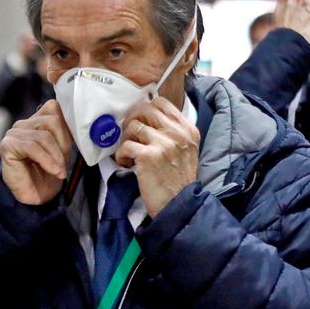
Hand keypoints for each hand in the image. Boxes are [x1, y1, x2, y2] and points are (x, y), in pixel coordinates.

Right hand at [0, 100, 72, 204]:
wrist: (35, 198)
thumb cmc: (48, 174)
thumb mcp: (63, 150)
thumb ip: (66, 133)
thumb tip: (76, 121)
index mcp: (37, 120)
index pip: (54, 107)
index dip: (67, 125)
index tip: (71, 146)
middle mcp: (24, 124)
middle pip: (52, 121)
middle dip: (63, 144)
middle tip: (64, 163)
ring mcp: (14, 133)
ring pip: (43, 136)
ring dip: (56, 156)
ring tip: (59, 171)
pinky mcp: (8, 145)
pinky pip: (32, 147)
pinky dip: (46, 160)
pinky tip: (53, 171)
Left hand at [114, 97, 199, 217]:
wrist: (179, 205)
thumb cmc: (179, 180)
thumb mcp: (186, 150)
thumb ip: (172, 132)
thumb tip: (146, 119)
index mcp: (188, 129)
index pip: (162, 103)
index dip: (145, 109)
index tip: (139, 121)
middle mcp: (177, 133)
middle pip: (145, 110)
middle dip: (131, 120)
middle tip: (128, 134)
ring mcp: (163, 143)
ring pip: (133, 126)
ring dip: (126, 140)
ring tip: (129, 154)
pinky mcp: (148, 156)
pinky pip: (125, 146)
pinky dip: (121, 156)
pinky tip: (127, 164)